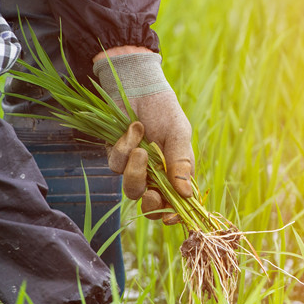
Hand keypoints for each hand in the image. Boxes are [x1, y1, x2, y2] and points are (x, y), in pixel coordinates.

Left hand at [94, 51, 194, 223]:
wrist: (140, 87)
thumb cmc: (165, 111)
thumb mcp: (179, 135)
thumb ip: (182, 163)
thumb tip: (186, 195)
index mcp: (175, 175)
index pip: (175, 204)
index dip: (173, 214)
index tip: (170, 217)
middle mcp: (154, 177)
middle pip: (150, 204)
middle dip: (150, 202)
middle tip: (152, 191)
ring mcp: (134, 169)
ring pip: (131, 189)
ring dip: (135, 172)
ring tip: (141, 149)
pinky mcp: (116, 157)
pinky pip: (117, 165)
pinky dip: (125, 147)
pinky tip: (134, 128)